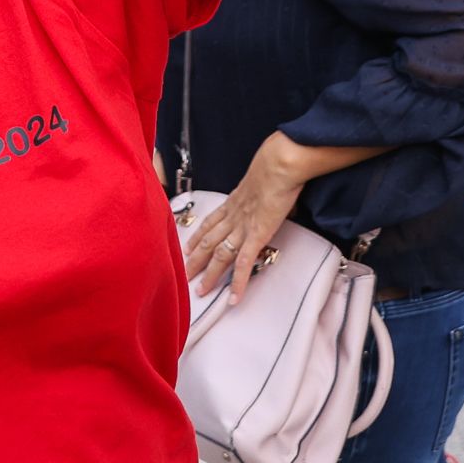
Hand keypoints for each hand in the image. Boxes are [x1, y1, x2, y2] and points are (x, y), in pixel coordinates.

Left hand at [182, 137, 309, 303]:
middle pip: (208, 242)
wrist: (278, 165)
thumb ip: (263, 190)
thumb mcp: (263, 178)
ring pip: (219, 256)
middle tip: (185, 274)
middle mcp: (233, 216)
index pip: (211, 222)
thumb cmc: (275, 165)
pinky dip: (237, 282)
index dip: (198, 236)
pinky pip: (243, 264)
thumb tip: (275, 194)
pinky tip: (233, 297)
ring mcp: (242, 227)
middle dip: (195, 260)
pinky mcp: (256, 236)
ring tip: (201, 290)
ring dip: (209, 274)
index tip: (188, 247)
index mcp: (234, 201)